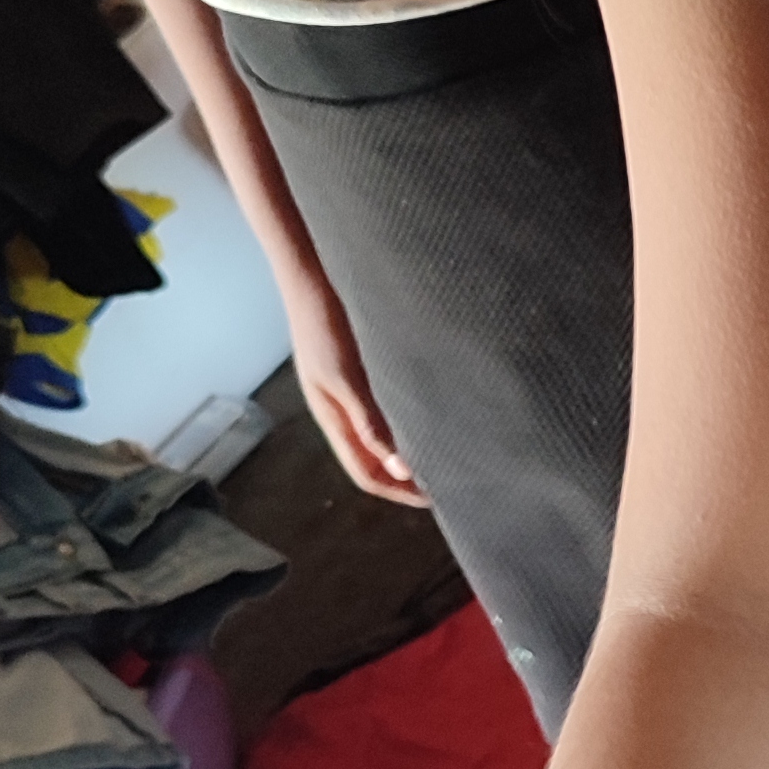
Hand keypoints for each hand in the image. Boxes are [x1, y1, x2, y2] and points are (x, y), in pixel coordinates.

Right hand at [279, 264, 429, 507]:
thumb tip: (399, 468)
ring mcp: (354, 389)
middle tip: (454, 477)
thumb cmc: (324, 322)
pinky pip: (391, 404)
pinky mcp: (366, 367)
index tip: (439, 497)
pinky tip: (439, 407)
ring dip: (414, 445)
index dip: (401, 491)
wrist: (313, 271)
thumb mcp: (345, 376)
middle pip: (378, 459)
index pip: (368, 474)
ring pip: (387, 433)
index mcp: (335, 419)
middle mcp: (344, 410)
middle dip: (410, 475)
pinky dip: (413, 414)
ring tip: (453, 447)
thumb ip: (370, 422)